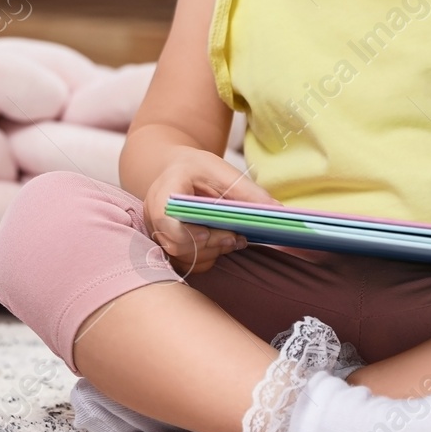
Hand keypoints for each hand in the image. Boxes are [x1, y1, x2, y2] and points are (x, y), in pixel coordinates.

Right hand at [144, 147, 276, 275]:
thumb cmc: (197, 168)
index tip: (214, 232)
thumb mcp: (223, 171)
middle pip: (178, 245)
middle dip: (212, 244)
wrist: (175, 169)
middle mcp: (153, 217)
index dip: (189, 234)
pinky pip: (186, 263)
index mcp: (164, 192)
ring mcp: (157, 234)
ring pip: (183, 258)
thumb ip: (248, 192)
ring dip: (212, 252)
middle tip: (237, 237)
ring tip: (232, 238)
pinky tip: (220, 243)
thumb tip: (277, 211)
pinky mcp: (165, 246)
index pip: (168, 221)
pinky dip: (206, 257)